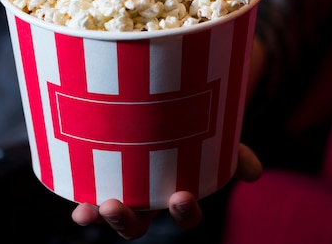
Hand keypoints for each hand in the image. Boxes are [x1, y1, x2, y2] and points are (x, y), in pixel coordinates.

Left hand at [71, 143, 261, 239]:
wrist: (165, 108)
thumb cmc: (193, 130)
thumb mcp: (214, 139)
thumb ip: (232, 153)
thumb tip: (255, 173)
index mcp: (177, 190)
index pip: (184, 214)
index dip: (184, 212)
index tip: (182, 196)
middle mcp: (148, 196)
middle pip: (138, 224)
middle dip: (127, 222)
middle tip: (117, 206)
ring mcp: (123, 187)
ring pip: (111, 213)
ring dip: (100, 216)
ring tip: (93, 209)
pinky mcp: (101, 173)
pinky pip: (88, 192)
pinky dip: (82, 201)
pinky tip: (76, 201)